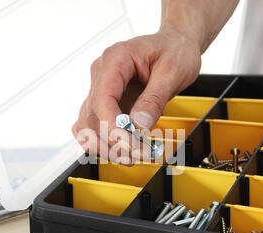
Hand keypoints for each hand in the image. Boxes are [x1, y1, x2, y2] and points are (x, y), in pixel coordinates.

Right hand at [71, 30, 201, 164]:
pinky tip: (121, 148)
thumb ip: (154, 99)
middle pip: (92, 116)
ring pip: (87, 125)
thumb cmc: (174, 51)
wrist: (175, 45)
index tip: (131, 145)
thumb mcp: (173, 71)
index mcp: (116, 59)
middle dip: (112, 142)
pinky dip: (103, 141)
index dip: (113, 128)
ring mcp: (100, 88)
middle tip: (138, 156)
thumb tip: (139, 125)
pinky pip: (92, 125)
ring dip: (105, 146)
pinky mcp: (105, 101)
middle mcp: (102, 73)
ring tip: (132, 156)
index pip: (102, 99)